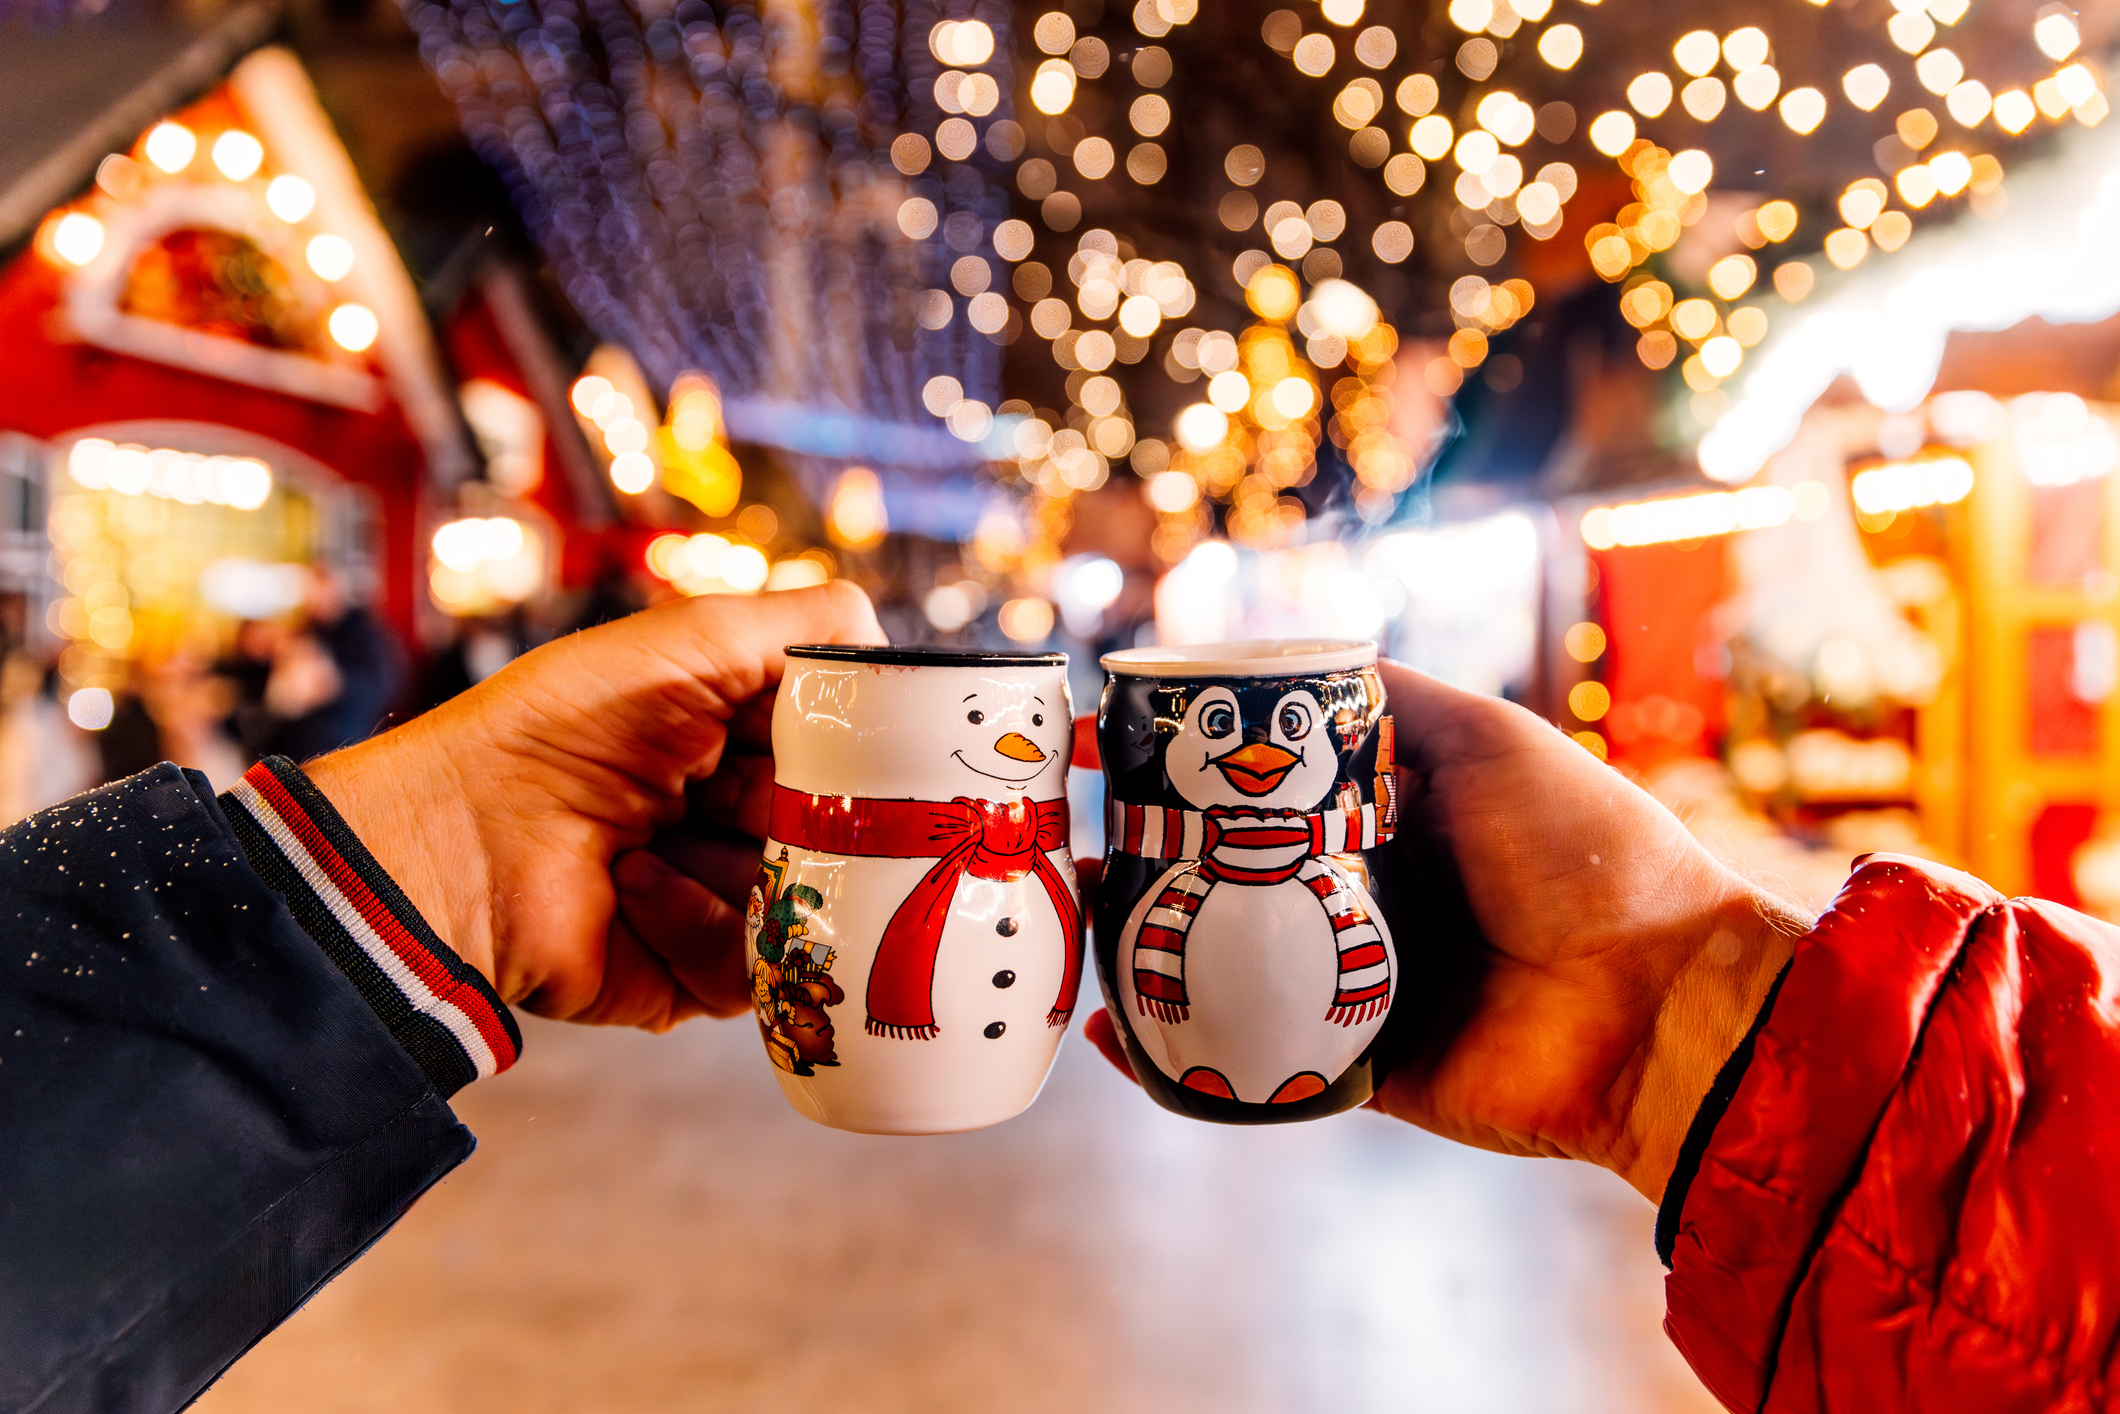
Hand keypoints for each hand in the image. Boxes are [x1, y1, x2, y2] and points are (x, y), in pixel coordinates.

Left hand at [304, 582, 885, 1030]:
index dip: (859, 750)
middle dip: (816, 814)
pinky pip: (758, 966)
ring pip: (815, 904)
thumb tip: (900, 652)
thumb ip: (811, 625)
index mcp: (735, 740)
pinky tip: (635, 882)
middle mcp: (733, 821)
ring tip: (666, 835)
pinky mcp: (698, 977)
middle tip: (769, 794)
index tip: (876, 747)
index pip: (845, 752)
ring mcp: (720, 902)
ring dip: (746, 864)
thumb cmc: (565, 725)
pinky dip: (697, 918)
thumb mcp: (696, 637)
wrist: (458, 840)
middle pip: (847, 831)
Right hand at [1085, 663, 1807, 1202]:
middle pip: (1235, 879)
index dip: (1191, 775)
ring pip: (1228, 968)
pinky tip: (1113, 1027)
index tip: (1115, 752)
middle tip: (1076, 840)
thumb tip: (1296, 663)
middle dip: (1151, 861)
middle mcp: (1369, 902)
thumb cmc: (1587, 853)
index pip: (1269, 795)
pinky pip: (1249, 1062)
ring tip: (1076, 921)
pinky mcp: (1356, 1068)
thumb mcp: (1491, 740)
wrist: (1659, 1005)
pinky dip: (1178, 1054)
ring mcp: (1357, 988)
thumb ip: (1397, 702)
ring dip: (1146, 949)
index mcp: (1396, 825)